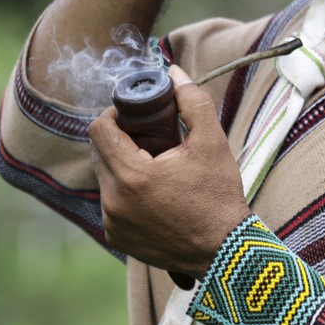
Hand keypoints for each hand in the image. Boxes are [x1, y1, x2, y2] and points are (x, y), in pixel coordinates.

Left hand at [89, 66, 251, 277]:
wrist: (226, 252)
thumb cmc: (218, 197)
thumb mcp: (212, 143)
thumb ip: (192, 101)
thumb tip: (174, 73)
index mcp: (131, 175)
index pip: (99, 129)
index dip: (114, 114)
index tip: (134, 114)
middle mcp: (113, 201)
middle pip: (99, 152)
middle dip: (119, 139)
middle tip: (148, 138)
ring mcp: (112, 223)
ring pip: (104, 178)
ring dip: (121, 165)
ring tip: (153, 165)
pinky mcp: (116, 238)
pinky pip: (110, 203)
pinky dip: (124, 192)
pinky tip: (151, 192)